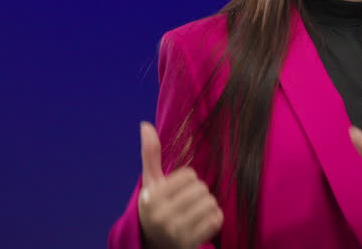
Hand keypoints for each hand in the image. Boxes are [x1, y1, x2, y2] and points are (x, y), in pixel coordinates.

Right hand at [138, 122, 223, 248]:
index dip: (187, 180)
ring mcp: (175, 232)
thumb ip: (150, 155)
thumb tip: (145, 124)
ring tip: (194, 213)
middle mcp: (160, 216)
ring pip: (210, 203)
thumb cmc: (156, 207)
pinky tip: (201, 224)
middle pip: (201, 188)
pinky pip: (216, 219)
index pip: (189, 175)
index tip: (177, 192)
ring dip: (207, 206)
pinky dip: (214, 219)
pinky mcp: (189, 243)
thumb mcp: (151, 183)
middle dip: (198, 193)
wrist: (156, 244)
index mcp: (151, 197)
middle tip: (187, 204)